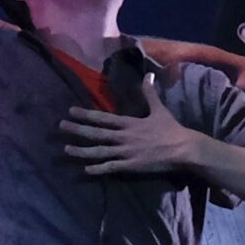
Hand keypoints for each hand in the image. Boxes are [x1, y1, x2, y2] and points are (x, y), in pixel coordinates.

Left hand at [58, 76, 197, 178]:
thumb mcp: (159, 109)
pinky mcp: (130, 166)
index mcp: (129, 123)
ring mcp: (126, 152)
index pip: (103, 118)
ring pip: (99, 152)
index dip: (86, 114)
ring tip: (66, 150)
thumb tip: (148, 75)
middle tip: (61, 127)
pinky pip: (110, 167)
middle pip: (96, 133)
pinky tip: (85, 170)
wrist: (183, 149)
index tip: (71, 111)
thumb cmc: (171, 129)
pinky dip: (98, 169)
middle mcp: (124, 137)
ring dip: (82, 151)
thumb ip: (149, 93)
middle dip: (77, 130)